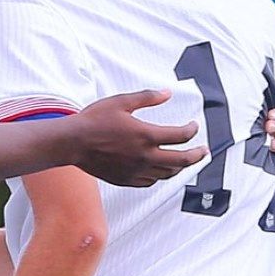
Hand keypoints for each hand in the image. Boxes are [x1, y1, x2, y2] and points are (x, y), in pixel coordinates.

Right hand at [73, 90, 205, 186]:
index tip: (193, 126)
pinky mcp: (125, 179)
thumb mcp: (120, 102)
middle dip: (197, 155)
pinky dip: (160, 176)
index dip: (192, 130)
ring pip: (168, 173)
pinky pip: (150, 182)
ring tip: (184, 162)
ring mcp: (136, 170)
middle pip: (182, 160)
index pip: (181, 135)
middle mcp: (145, 156)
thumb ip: (147, 98)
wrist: (71, 143)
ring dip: (180, 167)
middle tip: (203, 151)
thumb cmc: (93, 121)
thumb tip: (167, 94)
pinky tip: (159, 171)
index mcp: (146, 135)